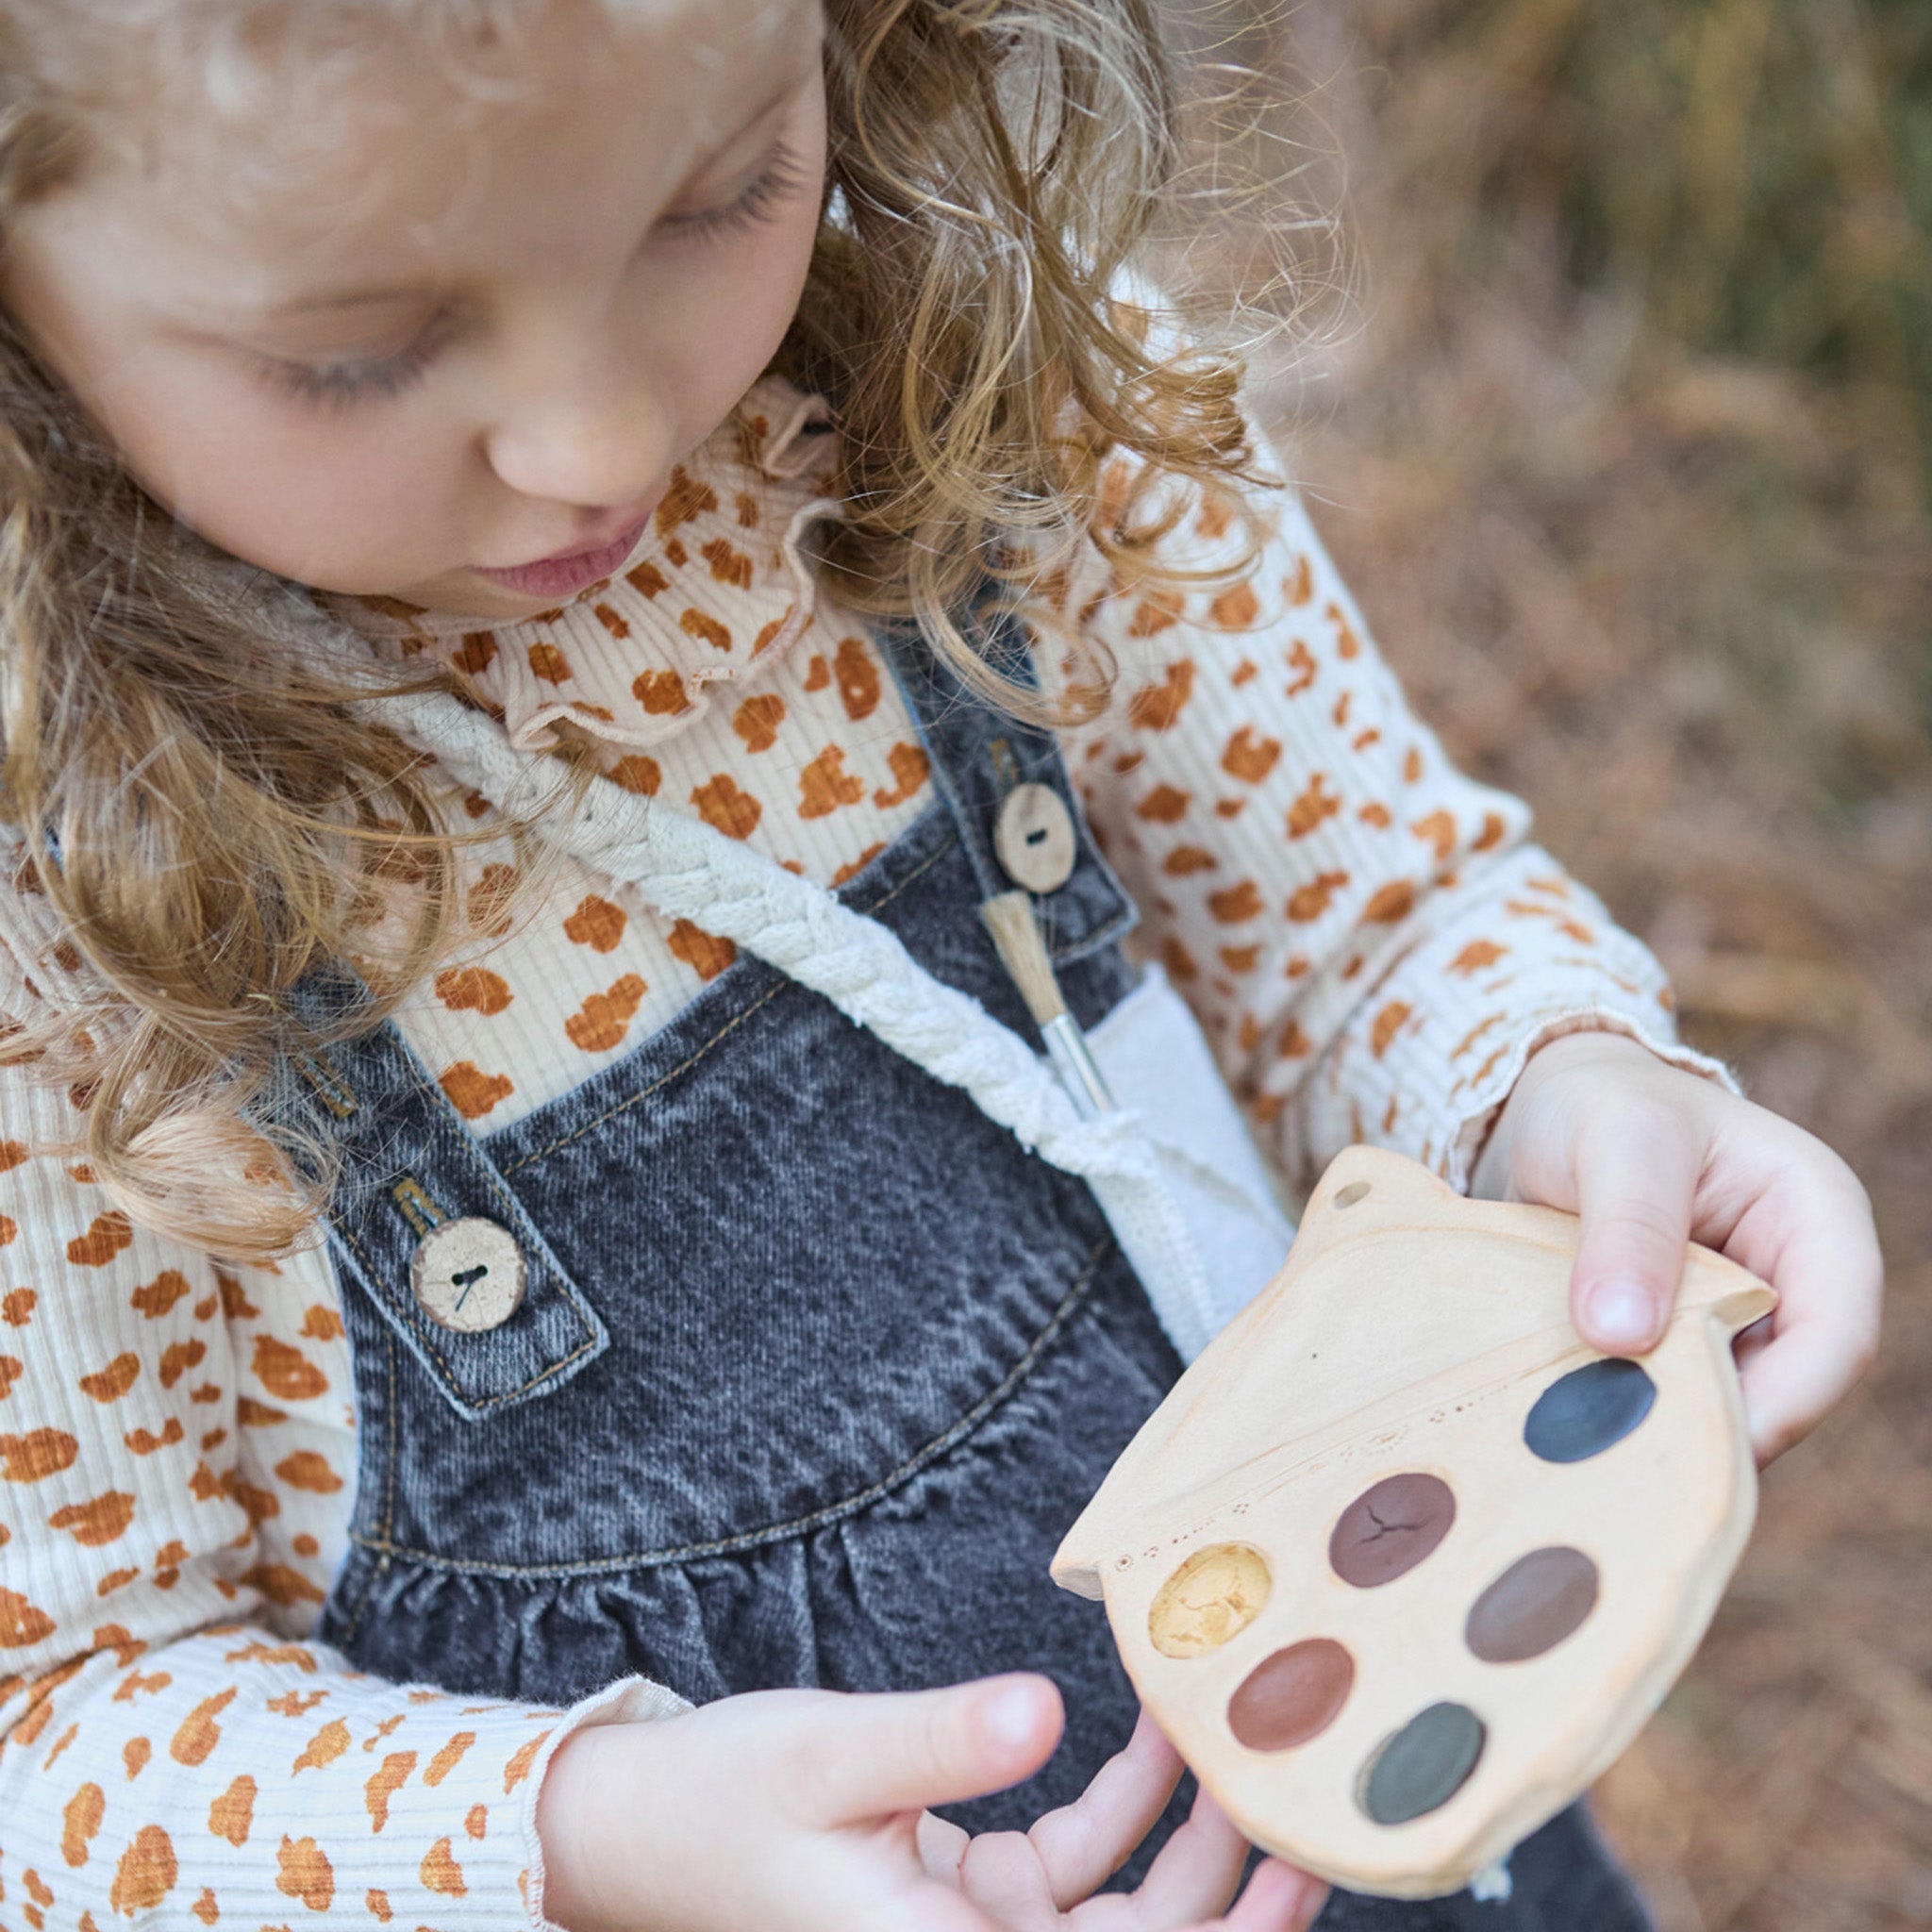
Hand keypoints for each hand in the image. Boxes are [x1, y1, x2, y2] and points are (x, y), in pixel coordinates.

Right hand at [536, 1672, 1327, 1931]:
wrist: (631, 1826)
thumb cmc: (714, 1801)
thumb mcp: (829, 1755)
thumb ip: (943, 1739)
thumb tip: (1047, 1712)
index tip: (1300, 1866)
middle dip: (1231, 1892)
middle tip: (1302, 1805)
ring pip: (1117, 1911)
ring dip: (1184, 1842)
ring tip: (1236, 1749)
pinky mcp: (960, 1892)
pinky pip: (1068, 1864)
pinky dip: (1116, 1804)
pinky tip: (1146, 1735)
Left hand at [1471, 1028, 1882, 1463]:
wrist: (1541, 1105)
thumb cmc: (1597, 1103)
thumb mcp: (1617, 1140)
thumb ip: (1628, 1227)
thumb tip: (1622, 1336)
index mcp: (1817, 1220)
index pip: (1837, 1334)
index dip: (1786, 1401)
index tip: (1706, 1443)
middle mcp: (1790, 1281)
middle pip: (1783, 1389)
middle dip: (1712, 1429)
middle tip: (1630, 1470)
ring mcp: (1733, 1321)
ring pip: (1721, 1406)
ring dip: (1661, 1432)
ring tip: (1588, 1455)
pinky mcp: (1674, 1345)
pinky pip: (1665, 1399)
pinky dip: (1625, 1417)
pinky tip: (1570, 1435)